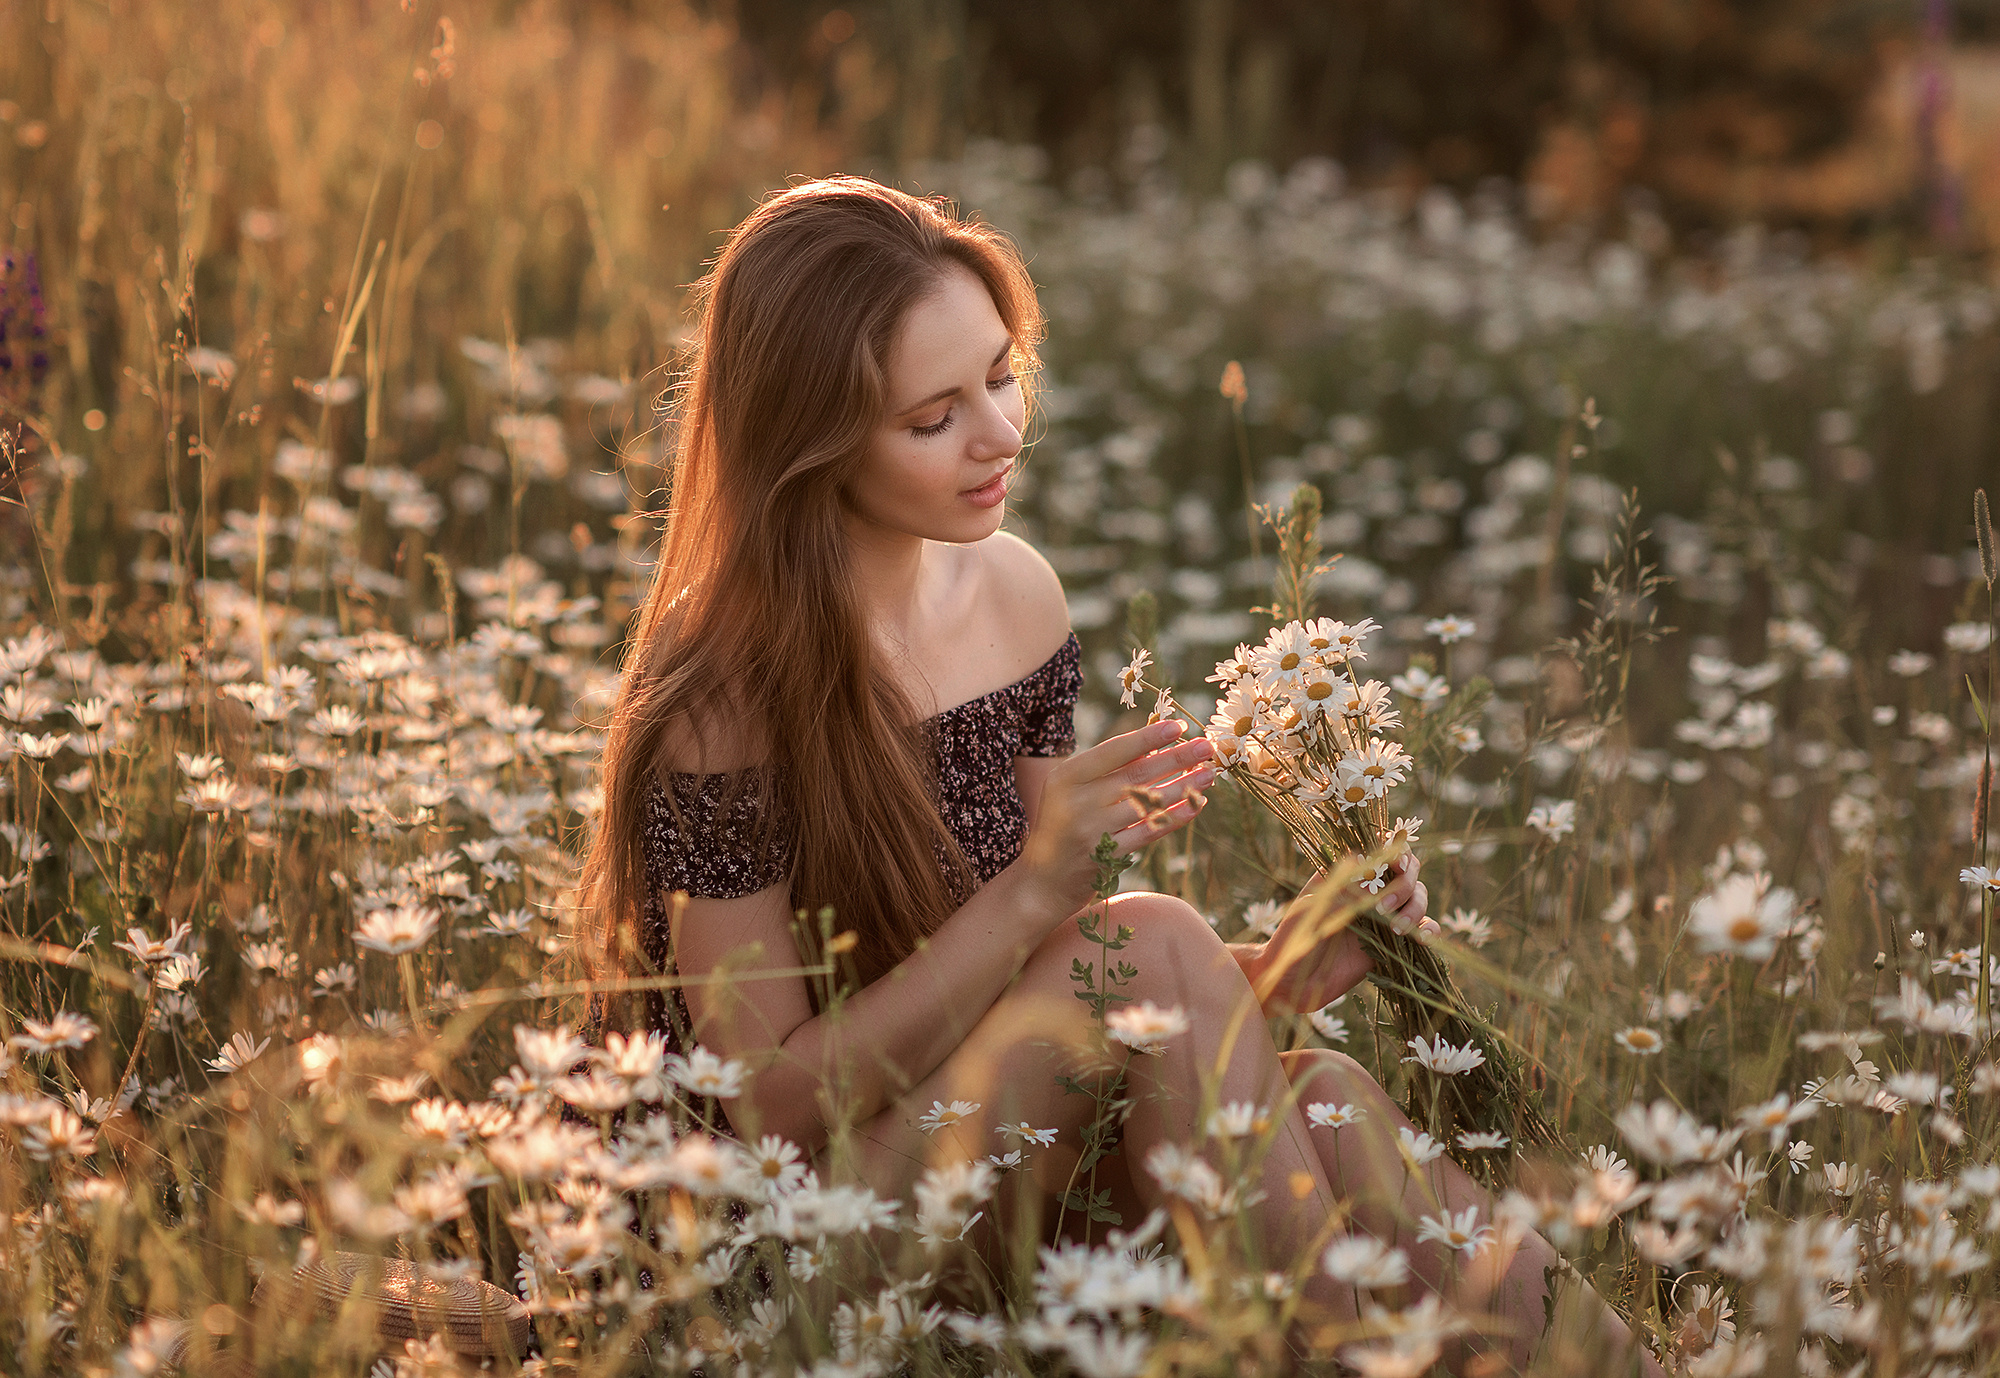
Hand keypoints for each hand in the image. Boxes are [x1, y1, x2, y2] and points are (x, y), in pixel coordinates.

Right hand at [1013, 718, 1214, 918]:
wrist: (1043, 880)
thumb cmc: (1064, 824)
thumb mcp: (1071, 790)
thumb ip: (1105, 769)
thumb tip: (1157, 744)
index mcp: (1065, 777)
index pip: (1113, 751)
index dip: (1148, 737)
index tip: (1178, 726)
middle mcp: (1077, 802)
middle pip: (1135, 775)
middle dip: (1176, 758)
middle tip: (1206, 746)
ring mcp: (1092, 832)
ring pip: (1147, 804)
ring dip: (1183, 786)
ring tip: (1209, 773)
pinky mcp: (1107, 858)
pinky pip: (1149, 833)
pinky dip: (1174, 818)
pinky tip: (1196, 805)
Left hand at [1244, 855, 1434, 1014]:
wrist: (1293, 982)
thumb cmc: (1292, 939)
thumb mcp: (1311, 909)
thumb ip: (1341, 892)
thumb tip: (1369, 870)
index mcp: (1347, 874)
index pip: (1381, 850)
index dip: (1395, 851)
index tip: (1396, 864)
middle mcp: (1369, 890)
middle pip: (1407, 871)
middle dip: (1405, 883)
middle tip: (1384, 908)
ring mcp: (1383, 915)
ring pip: (1418, 897)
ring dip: (1415, 908)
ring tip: (1395, 929)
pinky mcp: (1392, 941)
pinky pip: (1421, 929)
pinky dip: (1429, 929)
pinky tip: (1422, 938)